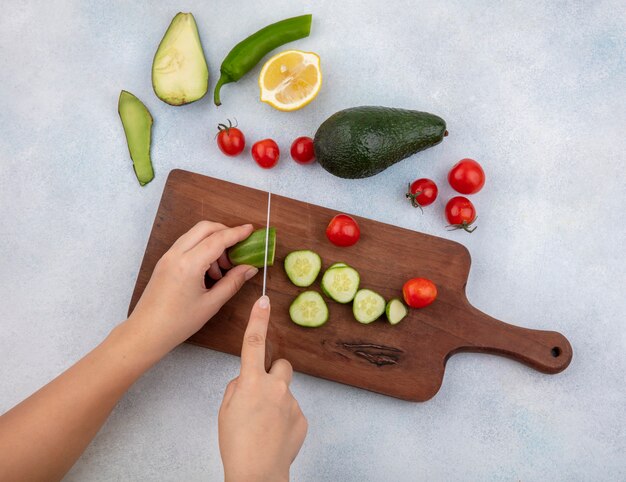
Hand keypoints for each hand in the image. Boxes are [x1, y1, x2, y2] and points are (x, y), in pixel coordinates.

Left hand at [126, 221, 257, 359]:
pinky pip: (187, 245)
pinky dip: (201, 249)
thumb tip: (249, 268)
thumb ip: (233, 282)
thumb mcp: (211, 304)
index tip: (250, 230)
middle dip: (224, 232)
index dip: (237, 233)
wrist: (146, 332)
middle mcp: (176, 255)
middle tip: (238, 248)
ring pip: (195, 234)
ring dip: (212, 242)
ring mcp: (168, 256)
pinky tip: (208, 271)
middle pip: (204, 228)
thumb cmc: (177, 323)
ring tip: (221, 269)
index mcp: (188, 265)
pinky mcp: (164, 262)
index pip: (217, 239)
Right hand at [218, 296, 307, 481]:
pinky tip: (274, 434)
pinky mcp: (302, 417)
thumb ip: (237, 387)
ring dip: (277, 400)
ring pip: (285, 391)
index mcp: (251, 382)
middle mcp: (275, 387)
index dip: (258, 319)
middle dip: (273, 374)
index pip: (253, 342)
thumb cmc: (236, 445)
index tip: (263, 300)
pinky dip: (284, 418)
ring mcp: (292, 402)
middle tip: (261, 395)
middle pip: (281, 365)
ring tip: (265, 424)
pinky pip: (292, 409)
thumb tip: (247, 380)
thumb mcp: (225, 410)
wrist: (257, 474)